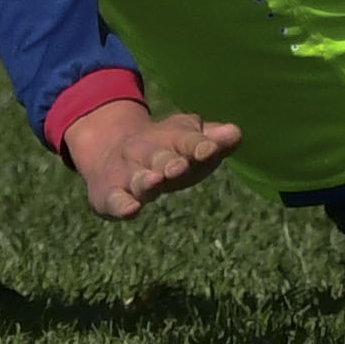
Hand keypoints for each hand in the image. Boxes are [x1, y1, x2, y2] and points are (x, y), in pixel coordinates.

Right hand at [61, 97, 239, 220]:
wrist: (107, 149)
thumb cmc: (165, 150)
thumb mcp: (187, 140)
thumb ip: (212, 140)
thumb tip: (237, 133)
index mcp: (171, 139)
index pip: (186, 140)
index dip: (198, 145)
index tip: (210, 149)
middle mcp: (147, 153)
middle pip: (158, 156)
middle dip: (169, 161)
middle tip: (179, 166)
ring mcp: (127, 174)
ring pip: (137, 177)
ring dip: (146, 180)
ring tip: (156, 181)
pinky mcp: (109, 194)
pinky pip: (114, 200)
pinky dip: (122, 205)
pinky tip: (132, 209)